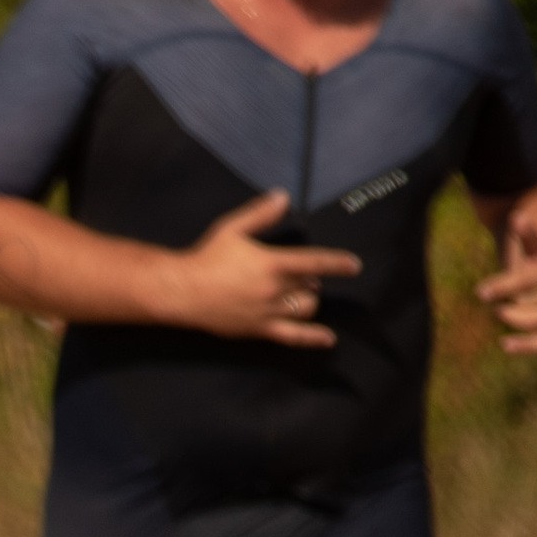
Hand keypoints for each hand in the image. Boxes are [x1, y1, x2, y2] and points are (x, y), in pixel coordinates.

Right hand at [158, 191, 356, 345]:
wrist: (182, 291)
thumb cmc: (205, 258)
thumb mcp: (232, 229)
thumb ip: (260, 214)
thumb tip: (282, 196)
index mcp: (270, 263)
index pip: (314, 262)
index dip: (336, 263)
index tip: (354, 265)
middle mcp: (273, 290)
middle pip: (308, 285)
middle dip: (310, 279)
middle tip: (302, 274)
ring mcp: (267, 312)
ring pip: (304, 307)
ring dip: (308, 299)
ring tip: (301, 294)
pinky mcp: (258, 329)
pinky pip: (292, 337)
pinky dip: (312, 337)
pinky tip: (328, 339)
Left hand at [478, 213, 536, 355]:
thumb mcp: (536, 249)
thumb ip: (527, 235)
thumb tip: (517, 217)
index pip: (529, 279)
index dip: (504, 285)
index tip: (479, 292)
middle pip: (530, 303)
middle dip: (509, 305)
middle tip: (496, 306)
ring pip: (534, 322)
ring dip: (513, 319)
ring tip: (501, 312)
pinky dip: (525, 346)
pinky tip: (505, 344)